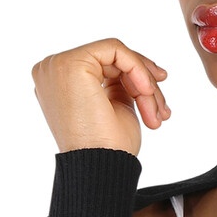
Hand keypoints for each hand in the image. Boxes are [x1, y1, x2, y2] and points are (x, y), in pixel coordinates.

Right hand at [32, 38, 170, 154]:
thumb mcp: (118, 109)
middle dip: (145, 84)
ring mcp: (59, 65)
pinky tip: (146, 93)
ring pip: (116, 56)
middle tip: (162, 110)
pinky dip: (137, 68)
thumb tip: (142, 70)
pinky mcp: (71, 63)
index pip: (104, 67)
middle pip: (111, 61)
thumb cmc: (109, 149)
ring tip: (155, 114)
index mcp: (62, 84)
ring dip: (145, 85)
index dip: (138, 79)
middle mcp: (54, 71)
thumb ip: (121, 85)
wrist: (101, 167)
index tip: (160, 102)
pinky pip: (114, 49)